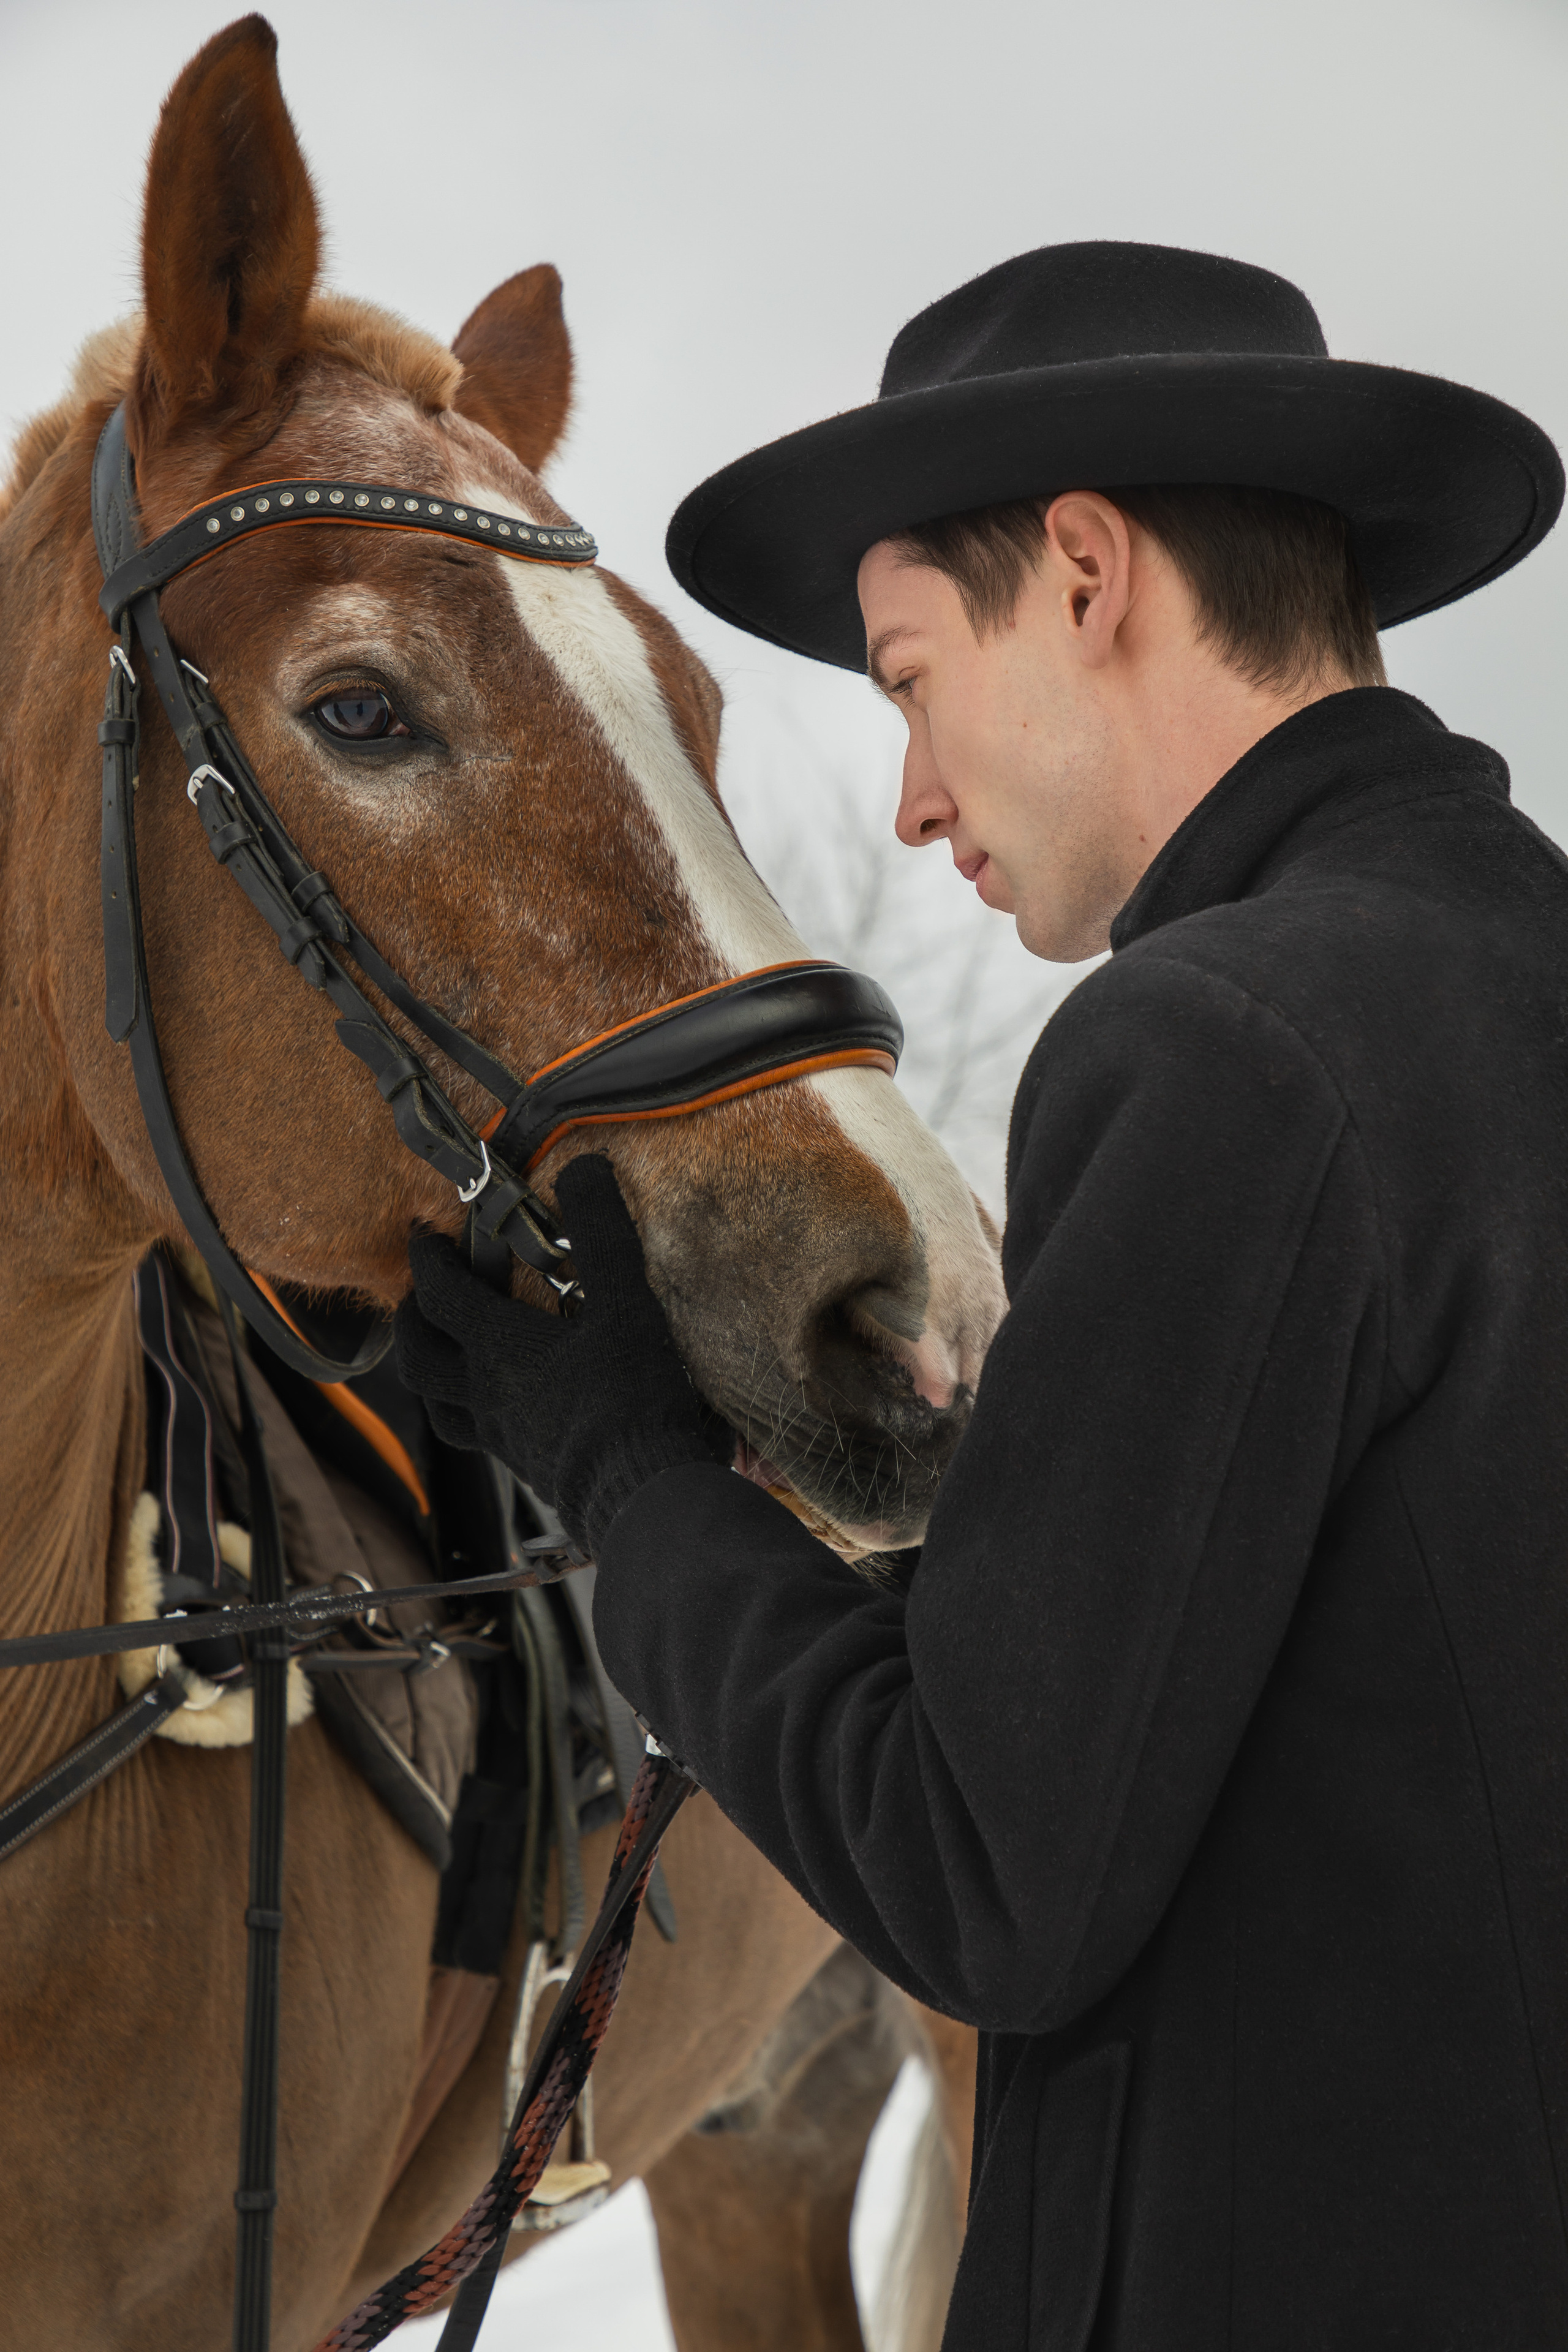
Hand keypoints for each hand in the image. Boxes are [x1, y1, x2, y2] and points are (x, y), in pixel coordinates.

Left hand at [394, 1154, 731, 1555]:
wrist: (642, 1498)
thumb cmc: (630, 1401)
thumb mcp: (626, 1305)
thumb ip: (604, 1235)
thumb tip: (585, 1167)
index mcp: (499, 1350)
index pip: (440, 1296)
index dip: (428, 1260)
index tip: (425, 1236)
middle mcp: (487, 1395)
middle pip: (419, 1358)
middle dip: (413, 1321)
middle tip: (423, 1296)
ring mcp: (503, 1438)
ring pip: (441, 1406)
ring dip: (433, 1374)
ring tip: (448, 1354)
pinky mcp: (529, 1469)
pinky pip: (479, 1438)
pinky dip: (474, 1413)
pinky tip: (507, 1407)